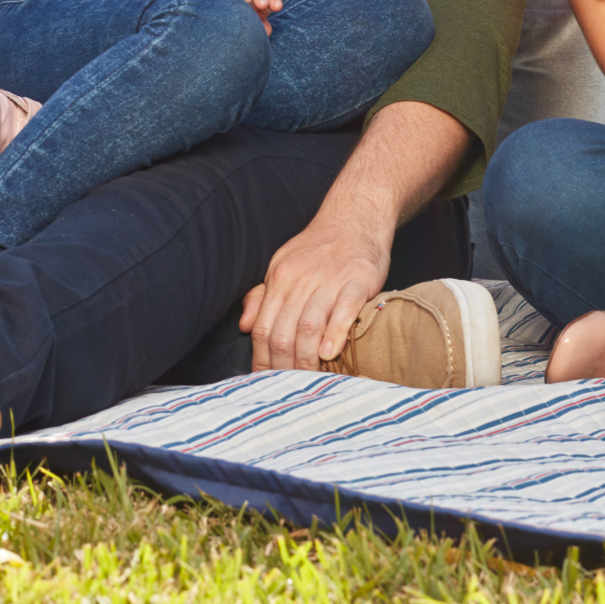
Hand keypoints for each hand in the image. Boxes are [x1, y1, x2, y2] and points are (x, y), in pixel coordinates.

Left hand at [239, 208, 391, 370]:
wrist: (356, 214)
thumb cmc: (319, 247)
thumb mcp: (284, 265)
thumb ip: (263, 296)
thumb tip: (245, 327)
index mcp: (280, 277)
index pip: (263, 327)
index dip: (262, 359)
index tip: (267, 382)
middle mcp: (302, 278)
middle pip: (283, 331)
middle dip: (284, 366)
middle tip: (290, 389)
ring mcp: (331, 278)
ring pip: (310, 324)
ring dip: (307, 358)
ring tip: (310, 380)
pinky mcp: (360, 277)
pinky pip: (345, 308)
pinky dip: (335, 333)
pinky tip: (331, 353)